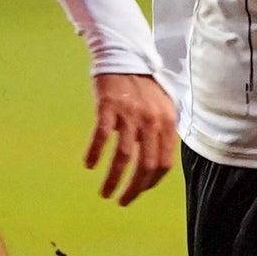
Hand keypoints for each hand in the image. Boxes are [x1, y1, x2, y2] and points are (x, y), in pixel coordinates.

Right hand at [88, 72, 178, 204]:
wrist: (124, 54)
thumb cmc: (143, 84)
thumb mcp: (162, 107)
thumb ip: (162, 133)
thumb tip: (155, 164)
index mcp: (167, 122)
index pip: (163, 163)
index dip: (150, 182)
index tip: (138, 191)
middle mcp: (151, 120)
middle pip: (145, 165)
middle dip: (133, 189)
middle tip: (121, 201)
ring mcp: (130, 113)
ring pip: (123, 157)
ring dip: (113, 180)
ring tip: (105, 193)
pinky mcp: (108, 106)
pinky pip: (101, 136)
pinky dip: (95, 153)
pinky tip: (89, 164)